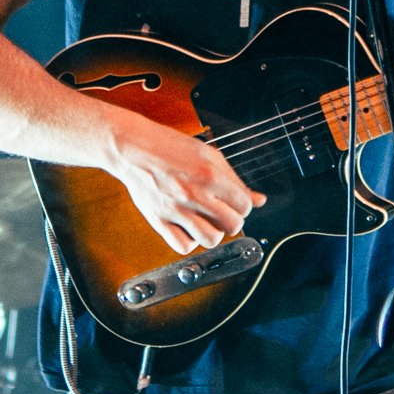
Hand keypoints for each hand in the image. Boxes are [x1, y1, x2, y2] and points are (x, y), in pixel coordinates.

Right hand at [104, 113, 266, 254]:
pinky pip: (183, 246)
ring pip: (211, 240)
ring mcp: (175, 209)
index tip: (235, 202)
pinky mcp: (158, 219)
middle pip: (232, 225)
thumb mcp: (208, 155)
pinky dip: (190, 241)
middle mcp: (194, 194)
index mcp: (209, 174)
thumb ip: (234, 179)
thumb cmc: (170, 147)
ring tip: (207, 221)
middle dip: (232, 220)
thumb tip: (259, 200)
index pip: (244, 205)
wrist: (133, 147)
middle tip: (222, 211)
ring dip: (214, 233)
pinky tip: (188, 228)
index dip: (243, 205)